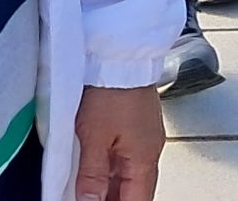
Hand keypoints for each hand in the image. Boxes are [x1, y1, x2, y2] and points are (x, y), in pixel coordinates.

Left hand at [74, 83, 163, 200]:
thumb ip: (92, 175)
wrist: (120, 51)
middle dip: (113, 197)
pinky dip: (112, 167)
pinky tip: (94, 169)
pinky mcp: (137, 122)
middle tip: (88, 198)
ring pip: (129, 173)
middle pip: (135, 189)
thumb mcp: (94, 137)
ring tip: (87, 188)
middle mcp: (150, 150)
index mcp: (145, 159)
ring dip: (112, 185)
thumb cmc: (111, 89)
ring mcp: (145, 135)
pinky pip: (126, 155)